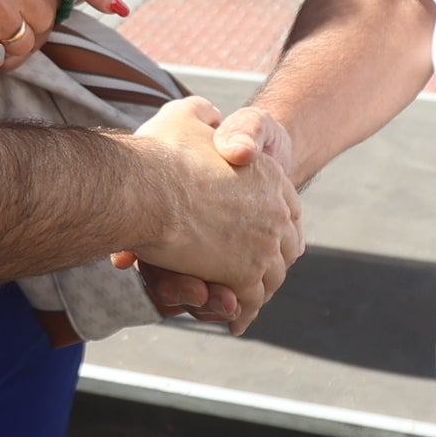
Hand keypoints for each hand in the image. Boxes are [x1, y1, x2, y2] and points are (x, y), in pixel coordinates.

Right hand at [119, 96, 303, 331]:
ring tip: (235, 302)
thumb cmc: (160, 151)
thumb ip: (203, 115)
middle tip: (245, 280)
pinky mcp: (246, 275)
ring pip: (268, 279)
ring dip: (253, 293)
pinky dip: (242, 313)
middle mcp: (276, 212)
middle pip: (282, 249)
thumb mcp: (188, 116)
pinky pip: (249, 302)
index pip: (285, 212)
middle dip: (265, 267)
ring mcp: (264, 246)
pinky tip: (235, 321)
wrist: (150, 185)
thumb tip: (209, 118)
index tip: (256, 244)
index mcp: (269, 177)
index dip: (270, 230)